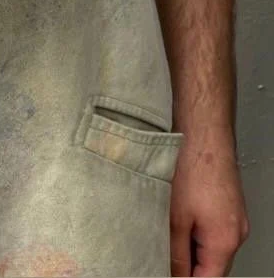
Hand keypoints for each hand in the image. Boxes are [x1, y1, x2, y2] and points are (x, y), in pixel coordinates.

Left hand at [170, 130, 248, 276]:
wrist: (203, 130)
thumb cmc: (192, 166)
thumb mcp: (173, 218)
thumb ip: (174, 255)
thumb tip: (171, 274)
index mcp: (225, 241)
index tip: (162, 272)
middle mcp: (235, 232)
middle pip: (210, 266)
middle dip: (186, 266)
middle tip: (159, 254)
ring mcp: (233, 217)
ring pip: (209, 246)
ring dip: (187, 245)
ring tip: (165, 230)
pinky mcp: (225, 203)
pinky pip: (210, 227)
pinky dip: (192, 228)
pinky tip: (174, 214)